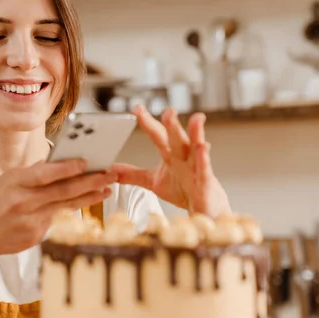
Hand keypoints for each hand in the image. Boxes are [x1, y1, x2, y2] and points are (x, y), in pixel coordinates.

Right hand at [0, 159, 116, 256]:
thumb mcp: (8, 182)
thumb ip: (34, 173)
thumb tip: (60, 161)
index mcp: (15, 182)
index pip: (45, 174)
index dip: (67, 168)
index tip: (88, 161)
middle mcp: (23, 201)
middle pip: (62, 190)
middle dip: (90, 181)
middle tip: (111, 174)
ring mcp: (30, 220)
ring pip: (66, 205)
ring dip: (89, 196)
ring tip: (107, 189)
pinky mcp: (36, 235)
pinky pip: (56, 219)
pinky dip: (69, 209)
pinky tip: (85, 202)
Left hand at [111, 105, 230, 217]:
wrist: (204, 209)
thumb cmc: (183, 191)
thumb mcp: (153, 181)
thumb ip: (133, 174)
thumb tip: (111, 171)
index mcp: (170, 155)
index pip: (157, 135)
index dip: (147, 122)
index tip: (137, 108)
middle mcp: (184, 157)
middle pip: (176, 138)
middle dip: (172, 124)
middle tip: (168, 110)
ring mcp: (196, 167)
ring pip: (196, 147)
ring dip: (196, 133)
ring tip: (197, 118)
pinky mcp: (206, 181)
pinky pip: (205, 169)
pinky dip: (204, 159)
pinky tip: (204, 147)